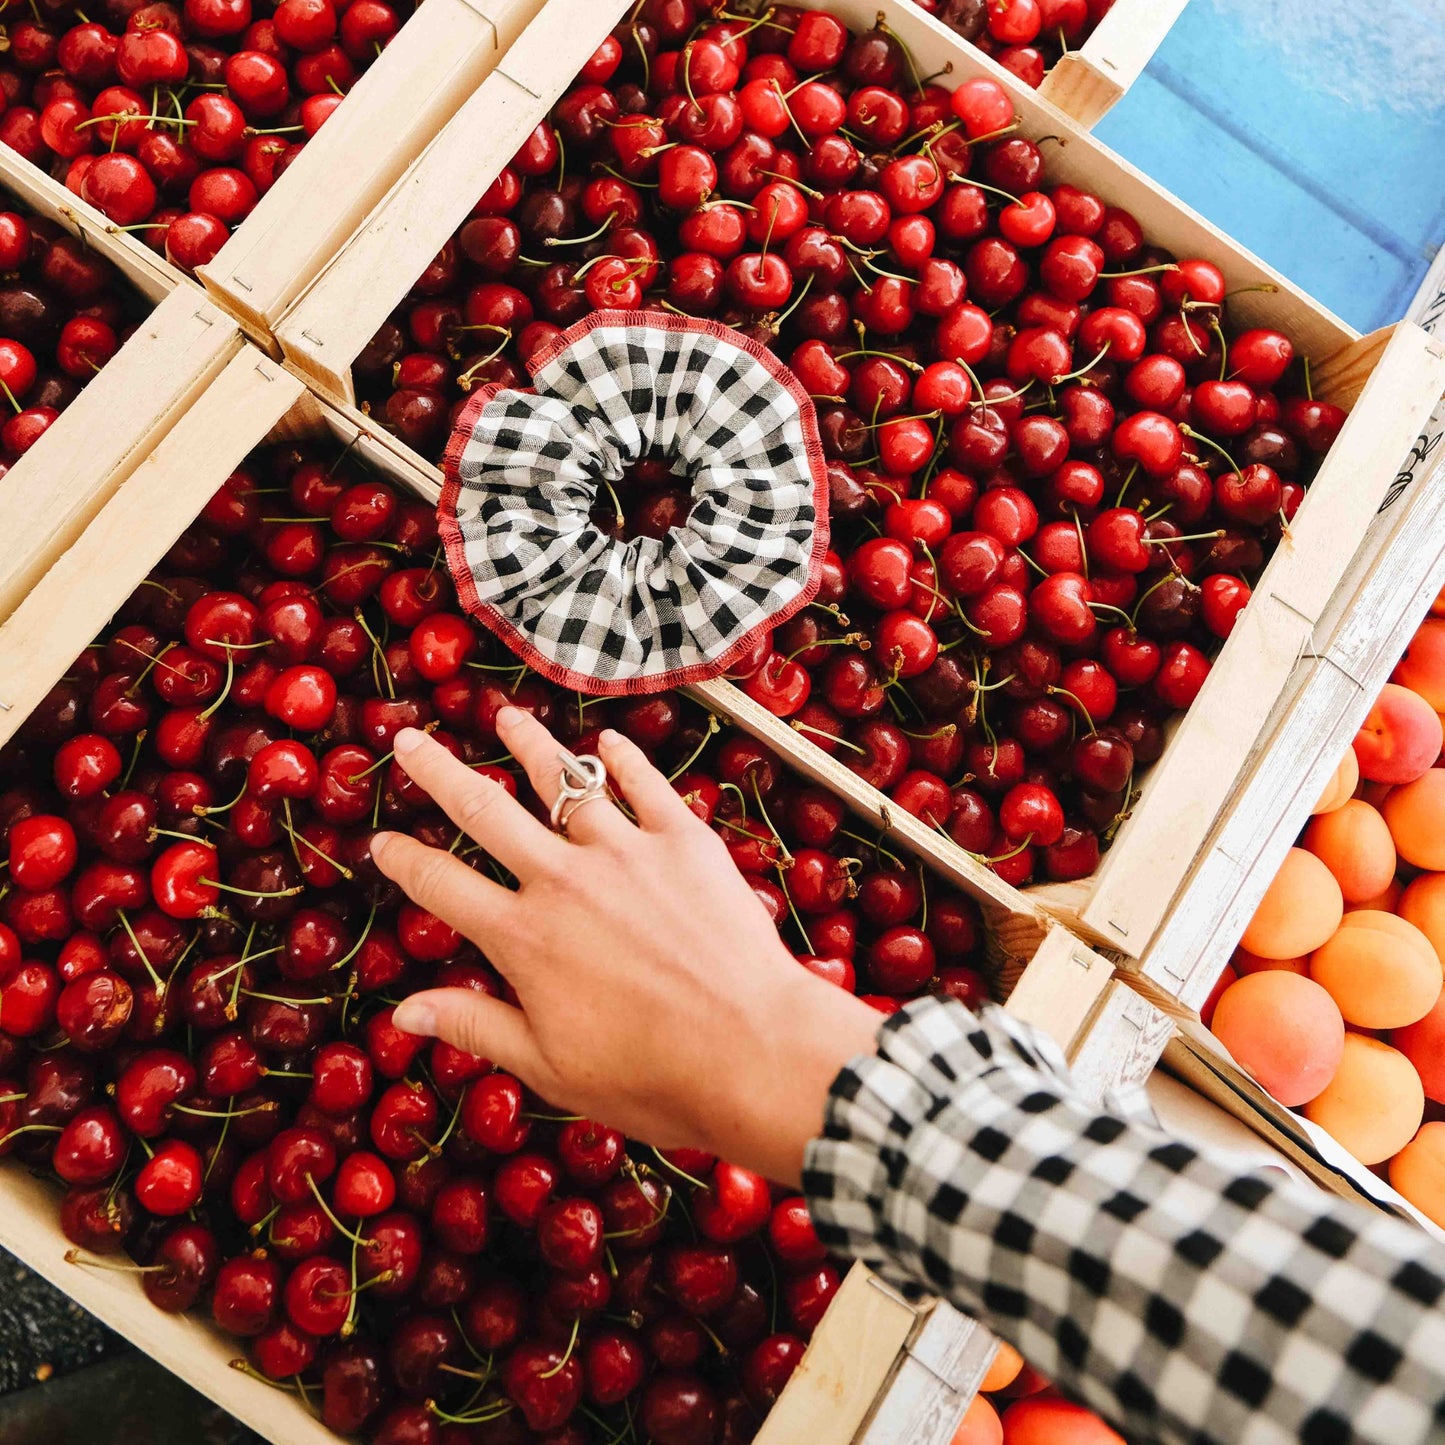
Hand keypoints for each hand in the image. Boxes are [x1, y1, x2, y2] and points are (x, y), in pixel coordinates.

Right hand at [369, 707, 882, 1185]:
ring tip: (505, 716)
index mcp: (523, 938)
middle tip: (408, 738)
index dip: (404, 861)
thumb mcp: (551, 1067)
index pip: (441, 885)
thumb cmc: (652, 1076)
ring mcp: (626, 851)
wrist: (755, 1049)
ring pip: (564, 781)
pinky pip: (645, 784)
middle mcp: (564, 879)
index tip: (379, 840)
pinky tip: (607, 741)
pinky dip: (623, 758)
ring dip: (529, 744)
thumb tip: (405, 1011)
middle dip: (438, 771)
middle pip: (485, 810)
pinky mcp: (685, 840)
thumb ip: (477, 1026)